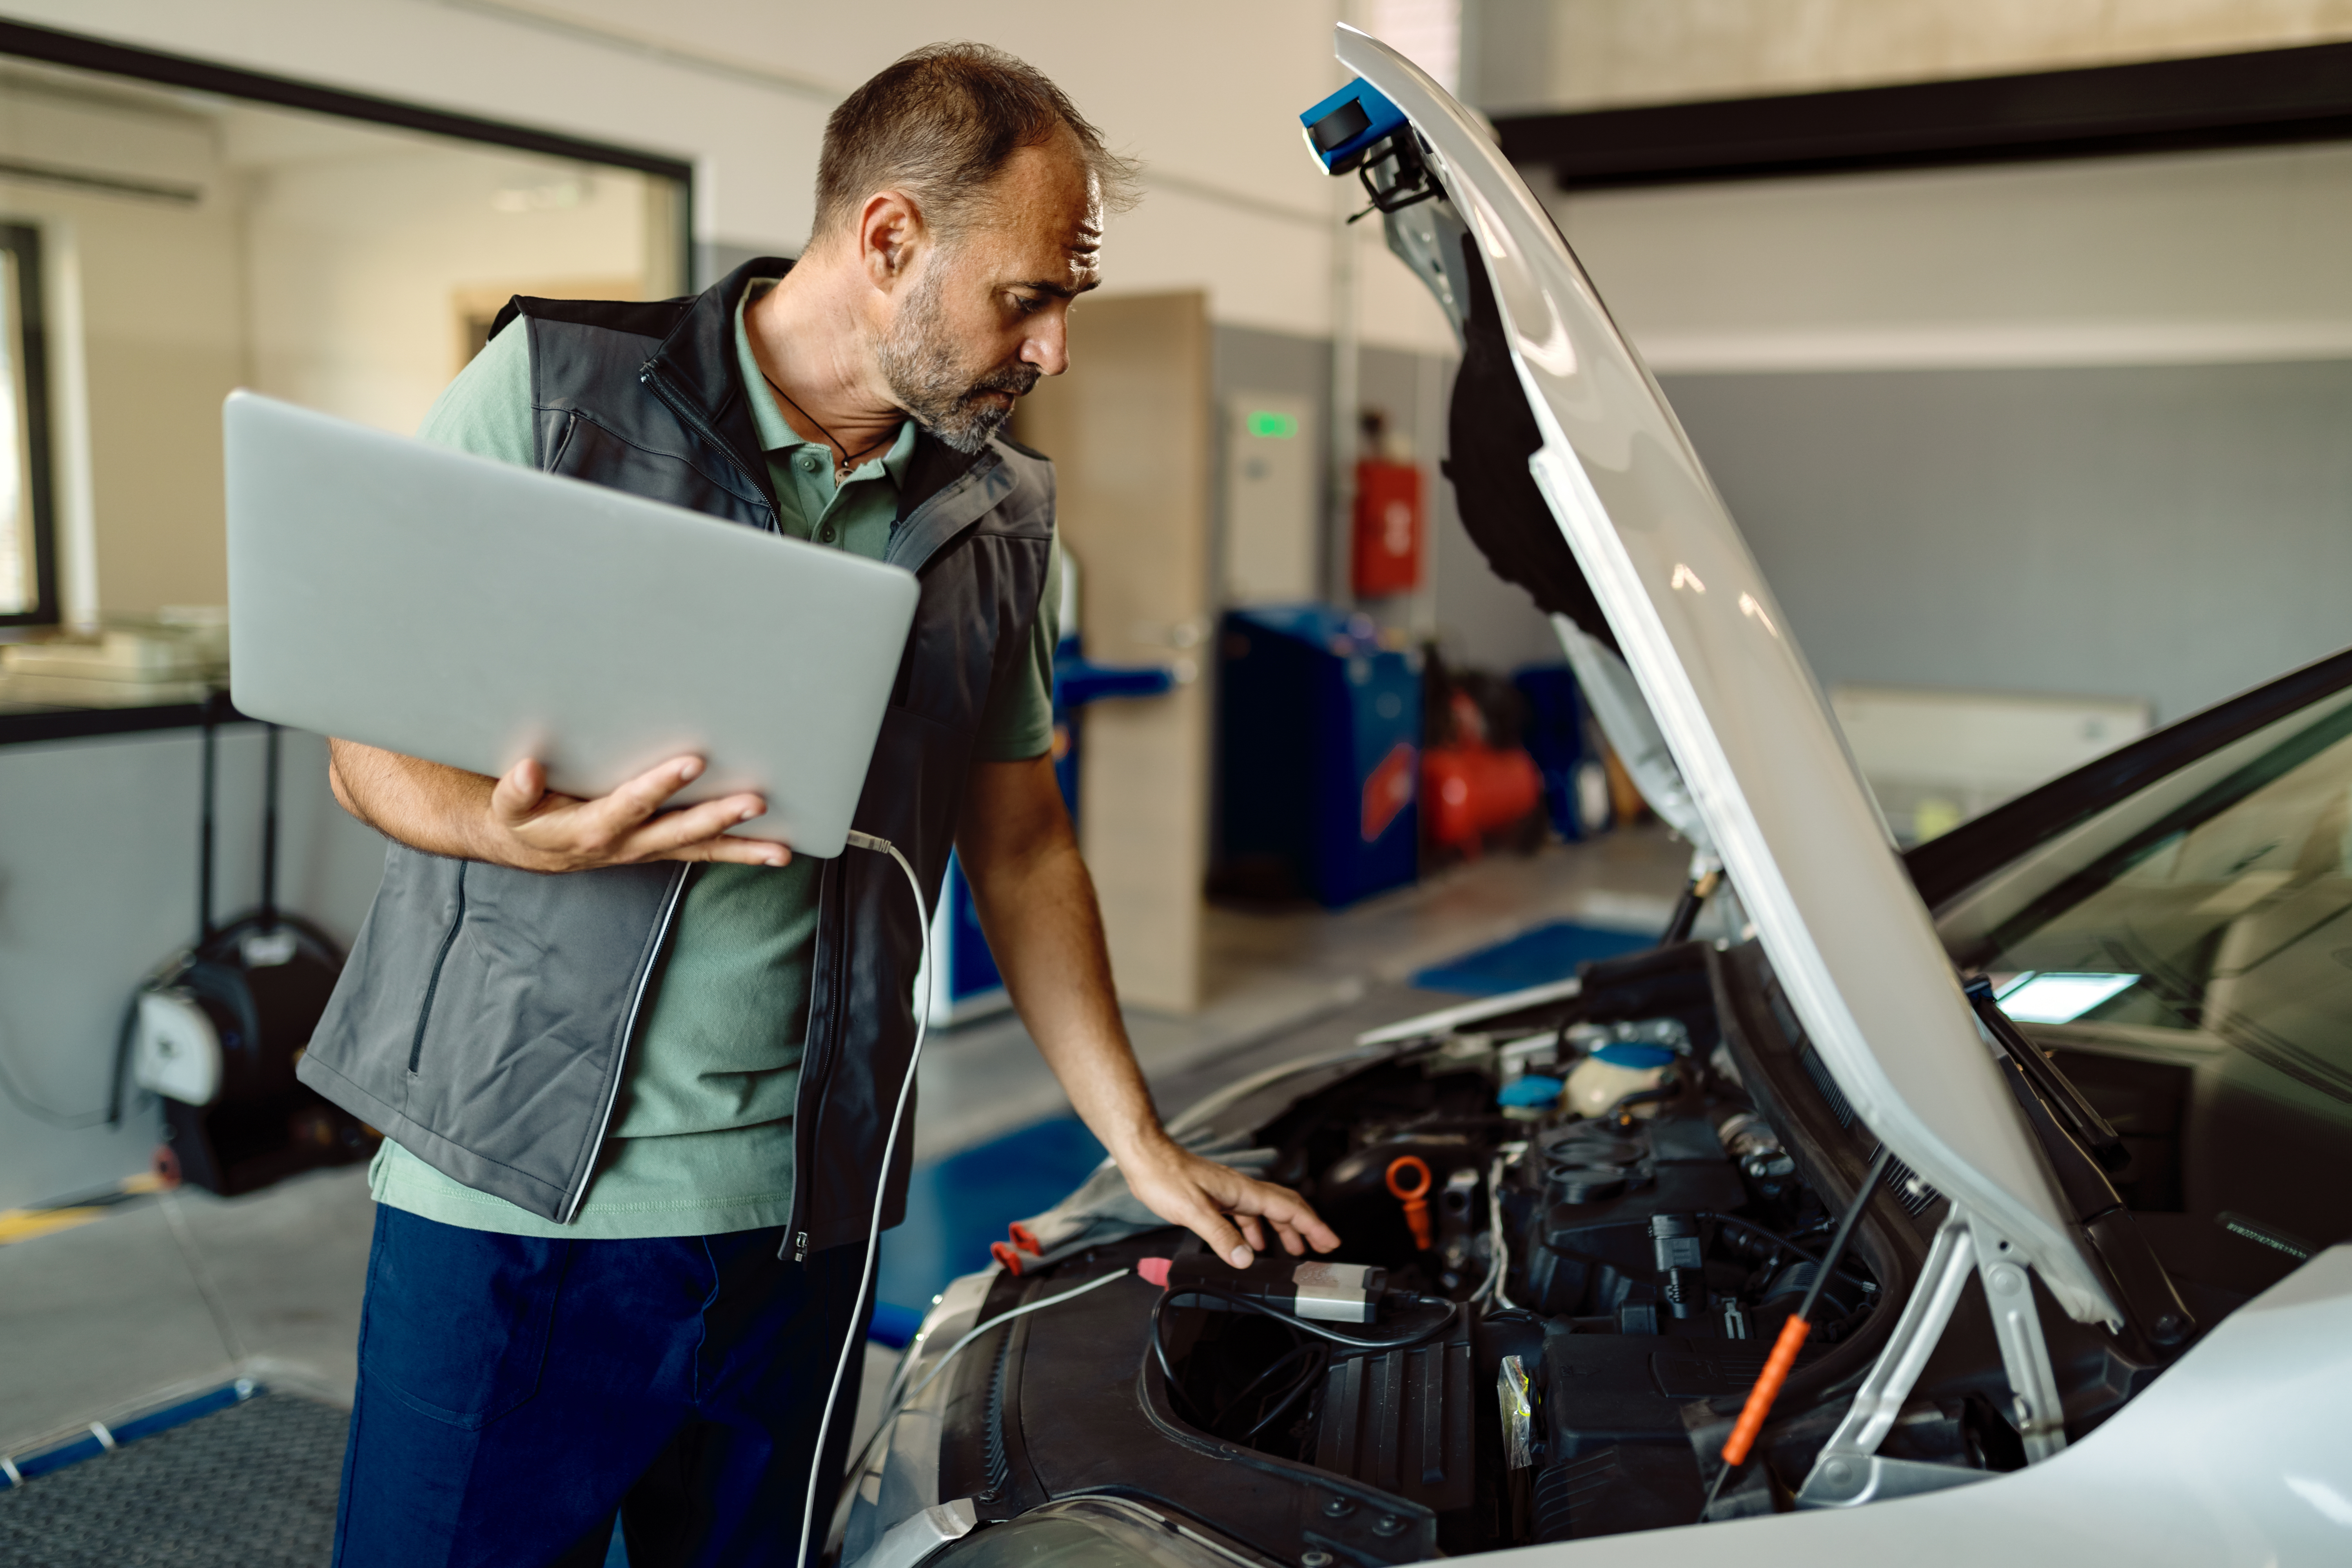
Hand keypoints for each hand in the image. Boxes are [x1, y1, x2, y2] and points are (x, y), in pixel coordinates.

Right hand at [486, 754, 791, 872]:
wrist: (529, 845)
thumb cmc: (524, 816)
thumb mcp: (510, 806)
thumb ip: (516, 790)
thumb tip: (527, 769)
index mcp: (591, 829)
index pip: (630, 805)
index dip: (659, 786)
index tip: (692, 762)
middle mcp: (626, 844)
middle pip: (677, 832)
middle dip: (716, 818)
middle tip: (754, 802)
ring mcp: (647, 849)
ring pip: (699, 849)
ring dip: (741, 850)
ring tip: (781, 851)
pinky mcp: (659, 848)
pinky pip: (702, 853)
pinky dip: (738, 853)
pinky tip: (774, 851)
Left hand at [1116, 1133, 1340, 1268]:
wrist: (1145, 1158)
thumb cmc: (1165, 1176)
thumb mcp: (1193, 1210)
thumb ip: (1220, 1235)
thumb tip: (1245, 1259)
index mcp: (1243, 1190)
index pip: (1289, 1207)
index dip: (1313, 1225)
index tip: (1329, 1241)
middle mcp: (1241, 1190)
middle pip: (1284, 1208)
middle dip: (1306, 1228)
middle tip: (1321, 1248)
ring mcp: (1229, 1193)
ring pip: (1265, 1213)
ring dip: (1282, 1232)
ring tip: (1292, 1251)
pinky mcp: (1216, 1198)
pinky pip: (1245, 1216)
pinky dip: (1255, 1231)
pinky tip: (1250, 1243)